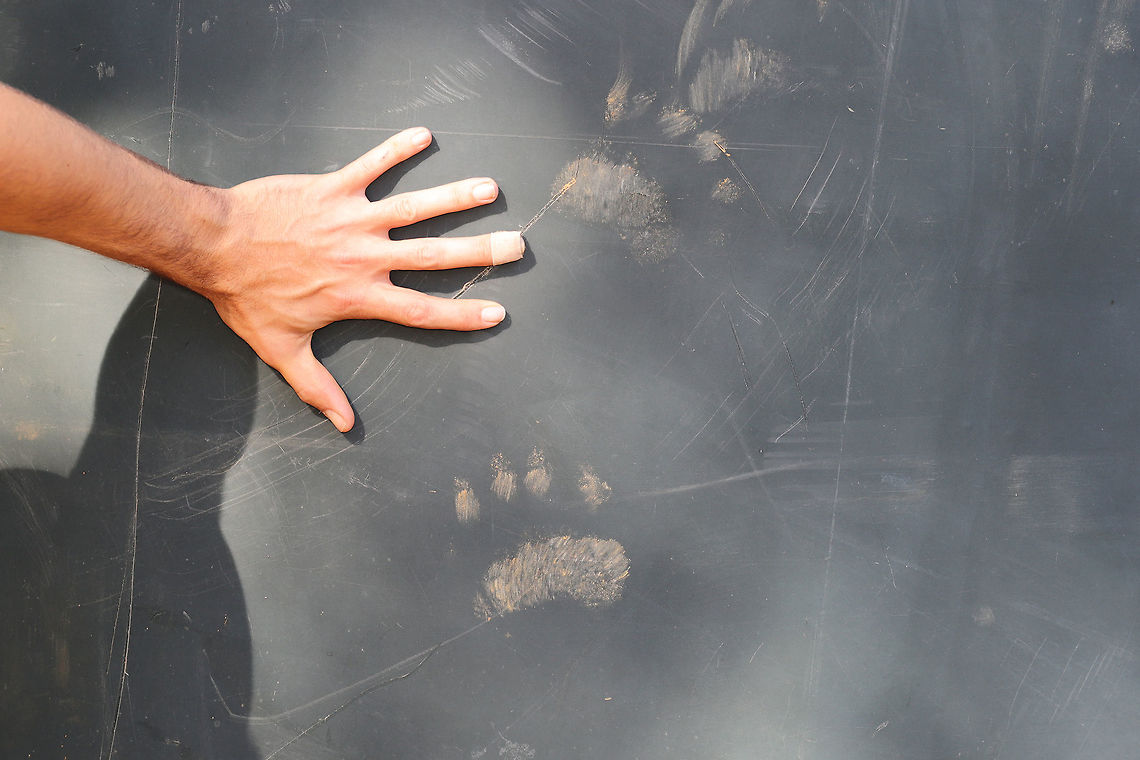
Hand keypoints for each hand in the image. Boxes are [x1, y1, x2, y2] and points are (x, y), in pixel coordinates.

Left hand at [204, 127, 523, 432]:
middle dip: (480, 251)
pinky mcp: (333, 188)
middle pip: (434, 257)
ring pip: (414, 207)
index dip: (463, 315)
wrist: (214, 245)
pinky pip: (371, 164)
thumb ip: (317, 387)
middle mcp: (365, 257)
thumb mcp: (282, 350)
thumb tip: (343, 424)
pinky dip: (397, 149)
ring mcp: (351, 219)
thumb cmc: (246, 298)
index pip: (422, 312)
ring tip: (490, 189)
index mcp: (359, 296)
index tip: (497, 312)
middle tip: (517, 245)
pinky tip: (424, 134)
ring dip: (455, 196)